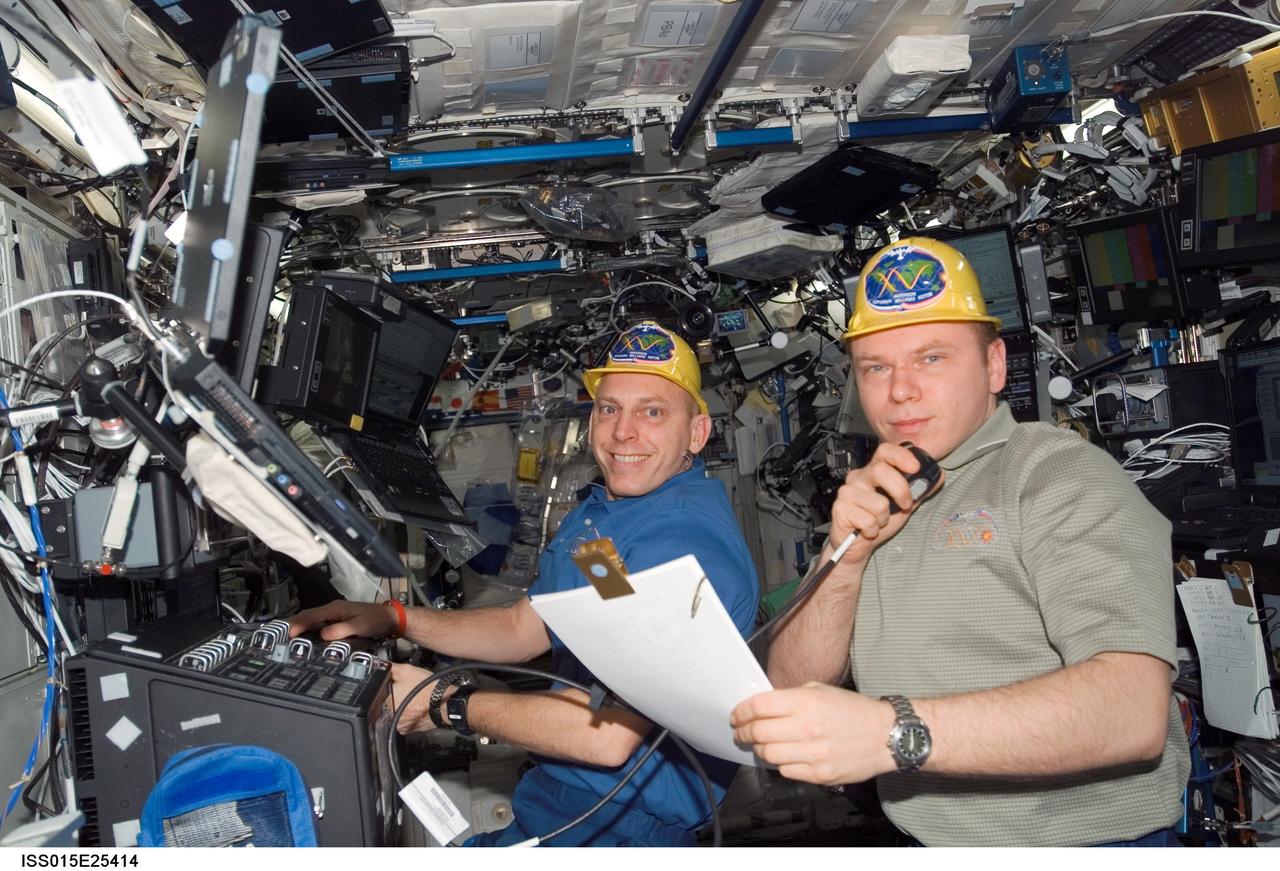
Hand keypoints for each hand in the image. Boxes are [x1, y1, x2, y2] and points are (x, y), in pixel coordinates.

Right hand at [288, 600, 396, 639]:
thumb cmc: (376, 620)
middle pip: (307, 616)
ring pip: (311, 620)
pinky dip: (308, 631)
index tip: (286, 633)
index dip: (297, 624)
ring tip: (286, 639)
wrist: (389, 619)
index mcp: (335, 608)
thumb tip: (322, 635)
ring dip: (299, 628)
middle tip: (278, 637)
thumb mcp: (359, 626)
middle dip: (292, 625)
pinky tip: (304, 639)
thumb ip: (341, 630)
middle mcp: (332, 610)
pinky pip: (318, 625)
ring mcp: (334, 615)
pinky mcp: (336, 621)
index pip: (311, 615)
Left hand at [389, 662, 451, 733]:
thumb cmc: (429, 690)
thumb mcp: (407, 671)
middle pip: (387, 704)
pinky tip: (417, 707)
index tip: (397, 685)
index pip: (379, 693)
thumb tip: (383, 664)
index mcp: (386, 703)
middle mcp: (391, 717)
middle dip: (394, 697)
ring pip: (395, 713)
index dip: (389, 687)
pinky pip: (404, 721)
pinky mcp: (409, 730)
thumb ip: (391, 668)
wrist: (446, 703)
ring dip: (401, 707)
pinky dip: (408, 715)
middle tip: (407, 691)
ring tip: (413, 699)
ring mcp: (400, 726)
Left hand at [730, 683, 896, 785]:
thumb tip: (761, 707)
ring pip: (768, 755)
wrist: (885, 735)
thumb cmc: (853, 711)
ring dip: (761, 750)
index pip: (759, 707)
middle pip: (759, 732)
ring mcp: (815, 753)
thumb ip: (790, 697)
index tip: (737, 716)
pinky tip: (786, 756)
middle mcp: (808, 727)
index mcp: (807, 702)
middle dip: (744, 733)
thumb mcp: (820, 690)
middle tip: (742, 732)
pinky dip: (780, 764)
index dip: (741, 712)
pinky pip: (786, 771)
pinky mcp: (821, 774)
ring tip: (763, 745)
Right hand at [826, 443, 941, 568]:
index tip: (915, 468)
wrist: (857, 545)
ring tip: (877, 521)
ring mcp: (847, 492)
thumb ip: (918, 490)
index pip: (885, 451)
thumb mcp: (904, 504)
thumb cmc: (877, 522)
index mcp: (873, 471)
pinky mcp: (840, 509)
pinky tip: (866, 530)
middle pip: (880, 471)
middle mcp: (858, 477)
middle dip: (900, 490)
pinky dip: (872, 530)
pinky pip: (867, 520)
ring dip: (884, 519)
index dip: (901, 456)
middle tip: (905, 504)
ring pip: (878, 503)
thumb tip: (938, 477)